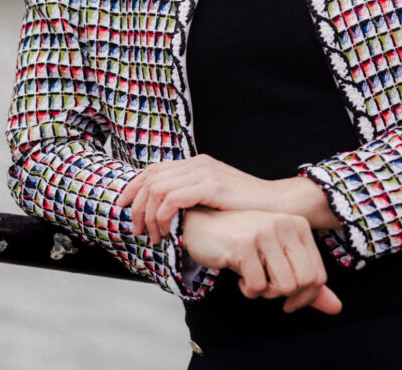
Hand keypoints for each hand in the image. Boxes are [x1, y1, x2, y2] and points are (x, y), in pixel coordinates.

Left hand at [117, 155, 341, 242]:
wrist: (280, 205)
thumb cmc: (248, 209)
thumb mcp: (215, 200)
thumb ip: (193, 199)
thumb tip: (165, 213)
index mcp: (196, 164)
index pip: (153, 170)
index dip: (132, 188)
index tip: (121, 209)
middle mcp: (197, 163)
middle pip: (150, 178)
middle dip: (135, 205)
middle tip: (135, 230)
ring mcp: (204, 172)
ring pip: (157, 189)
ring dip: (148, 216)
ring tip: (153, 236)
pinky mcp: (211, 186)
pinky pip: (173, 199)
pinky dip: (163, 217)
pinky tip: (167, 232)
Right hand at [182, 207, 342, 314]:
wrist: (202, 227)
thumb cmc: (242, 244)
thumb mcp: (278, 260)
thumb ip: (306, 283)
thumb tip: (336, 309)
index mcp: (298, 225)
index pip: (318, 274)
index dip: (306, 297)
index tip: (289, 301)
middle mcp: (285, 224)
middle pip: (305, 281)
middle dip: (286, 295)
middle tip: (268, 289)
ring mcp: (264, 232)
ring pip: (284, 285)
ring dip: (266, 293)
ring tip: (254, 281)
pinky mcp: (244, 244)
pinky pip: (257, 286)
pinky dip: (248, 291)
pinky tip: (239, 277)